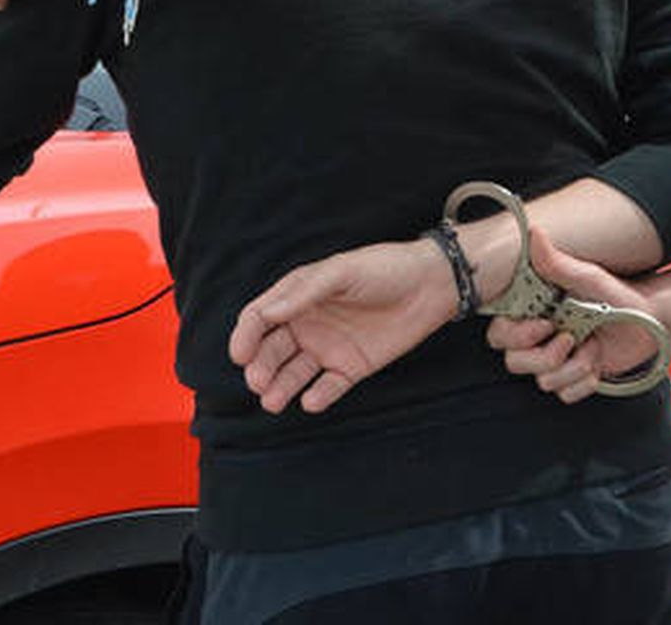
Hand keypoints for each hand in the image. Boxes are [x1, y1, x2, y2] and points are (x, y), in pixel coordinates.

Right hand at [230, 240, 459, 413]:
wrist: (431, 285)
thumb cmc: (384, 269)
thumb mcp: (342, 272)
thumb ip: (304, 292)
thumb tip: (268, 314)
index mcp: (298, 297)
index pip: (260, 319)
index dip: (245, 337)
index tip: (240, 355)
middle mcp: (307, 324)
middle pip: (271, 351)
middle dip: (260, 368)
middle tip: (258, 383)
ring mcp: (328, 348)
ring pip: (294, 374)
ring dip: (281, 388)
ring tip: (273, 401)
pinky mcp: (351, 367)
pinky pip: (328, 387)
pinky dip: (318, 396)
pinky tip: (312, 401)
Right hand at [487, 228, 662, 403]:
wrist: (648, 321)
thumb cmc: (617, 295)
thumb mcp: (586, 277)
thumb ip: (556, 262)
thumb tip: (534, 233)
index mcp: (533, 313)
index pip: (499, 333)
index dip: (515, 335)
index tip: (544, 324)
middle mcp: (539, 338)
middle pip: (515, 362)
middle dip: (546, 356)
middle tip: (571, 339)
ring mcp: (555, 360)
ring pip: (543, 380)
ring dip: (574, 366)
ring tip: (592, 346)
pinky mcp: (572, 379)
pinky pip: (564, 394)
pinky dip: (584, 381)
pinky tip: (597, 362)